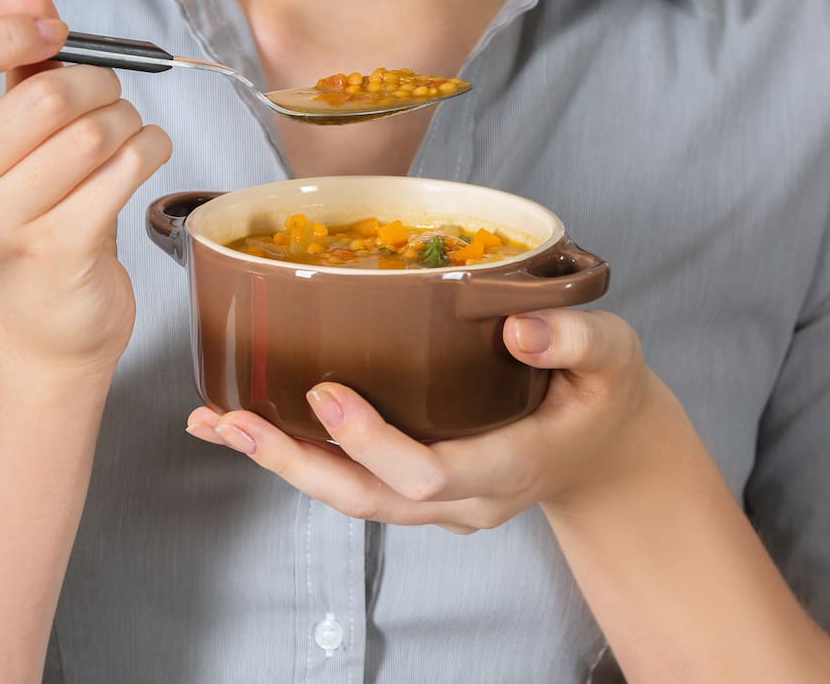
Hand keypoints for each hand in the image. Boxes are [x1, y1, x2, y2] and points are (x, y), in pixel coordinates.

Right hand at [0, 0, 172, 370]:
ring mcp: (3, 226)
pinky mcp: (59, 251)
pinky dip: (150, 150)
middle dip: (99, 83)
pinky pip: (123, 173)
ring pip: (93, 135)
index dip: (5, 33)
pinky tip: (147, 153)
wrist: (50, 322)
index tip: (54, 30)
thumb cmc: (38, 218)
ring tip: (128, 133)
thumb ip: (19, 64)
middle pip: (44, 99)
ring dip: (129, 121)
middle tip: (112, 95)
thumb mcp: (18, 141)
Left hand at [186, 308, 685, 532]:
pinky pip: (355, 482)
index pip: (433, 472)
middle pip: (371, 498)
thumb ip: (576, 339)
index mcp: (513, 466)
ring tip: (216, 424)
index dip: (373, 442)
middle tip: (234, 420)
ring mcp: (441, 502)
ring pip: (353, 498)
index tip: (326, 391)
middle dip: (297, 463)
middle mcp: (467, 498)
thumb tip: (520, 328)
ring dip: (282, 463)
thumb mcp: (613, 357)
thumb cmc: (603, 395)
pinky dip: (299, 456)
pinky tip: (250, 428)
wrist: (604, 447)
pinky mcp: (420, 487)